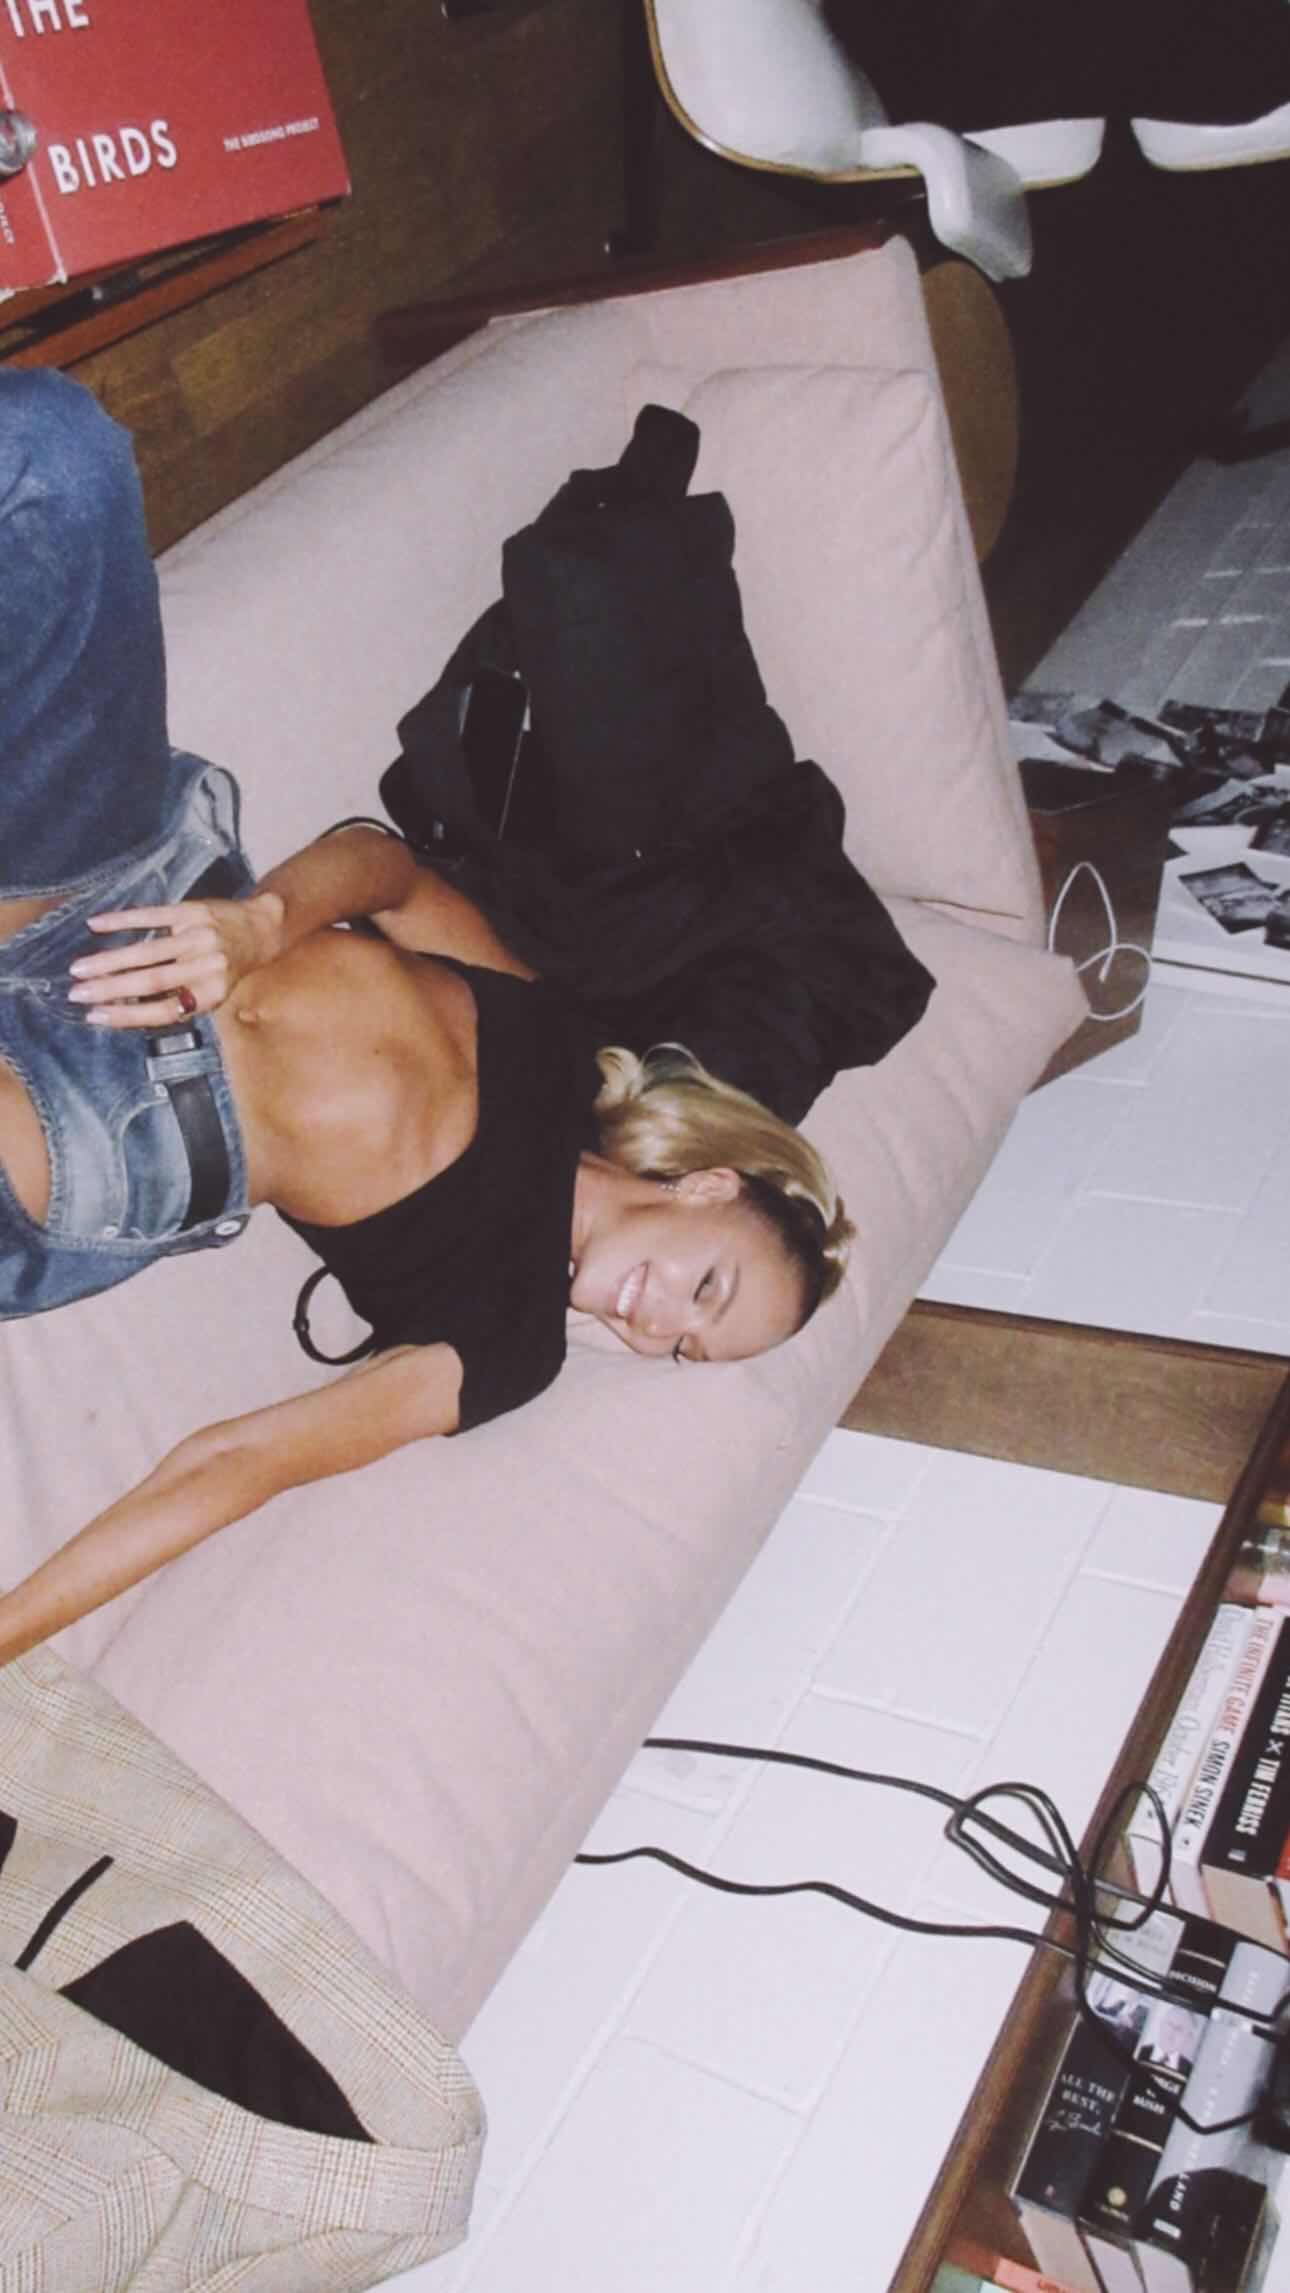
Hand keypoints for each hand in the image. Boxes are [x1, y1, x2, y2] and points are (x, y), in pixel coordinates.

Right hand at [66, 890, 284, 1027]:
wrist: (263, 928)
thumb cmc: (229, 968)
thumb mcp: (213, 991)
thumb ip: (177, 1000)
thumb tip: (123, 1009)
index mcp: (211, 994)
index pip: (164, 1011)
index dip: (128, 1016)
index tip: (95, 1016)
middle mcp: (206, 966)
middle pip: (151, 982)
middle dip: (110, 989)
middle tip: (77, 993)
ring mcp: (199, 937)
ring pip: (147, 952)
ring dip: (109, 961)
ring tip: (80, 968)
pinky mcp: (192, 911)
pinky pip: (152, 915)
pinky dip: (121, 920)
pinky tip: (96, 925)